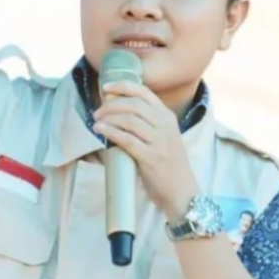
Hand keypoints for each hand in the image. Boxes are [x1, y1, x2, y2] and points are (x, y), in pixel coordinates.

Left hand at [92, 81, 199, 219]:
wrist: (181, 191)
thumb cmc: (168, 164)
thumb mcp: (164, 136)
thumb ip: (147, 123)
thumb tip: (116, 111)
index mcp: (167, 117)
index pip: (144, 93)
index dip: (123, 86)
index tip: (106, 87)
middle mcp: (165, 125)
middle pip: (133, 105)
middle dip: (111, 105)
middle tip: (97, 112)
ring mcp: (159, 141)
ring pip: (129, 120)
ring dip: (108, 118)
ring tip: (96, 122)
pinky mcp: (151, 157)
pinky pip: (127, 139)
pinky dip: (111, 132)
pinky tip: (100, 130)